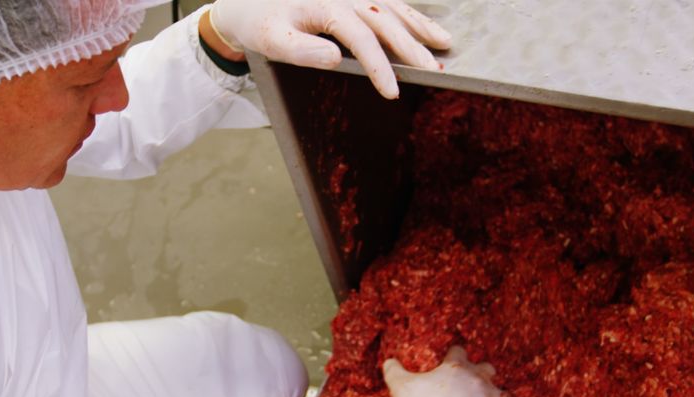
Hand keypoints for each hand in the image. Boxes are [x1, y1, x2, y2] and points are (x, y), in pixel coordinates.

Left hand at [208, 0, 451, 98]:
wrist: (249, 0)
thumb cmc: (260, 22)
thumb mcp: (272, 39)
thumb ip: (302, 49)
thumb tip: (335, 59)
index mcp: (327, 6)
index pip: (362, 38)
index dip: (380, 66)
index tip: (393, 91)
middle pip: (386, 20)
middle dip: (413, 46)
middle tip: (435, 69)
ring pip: (393, 6)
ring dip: (419, 25)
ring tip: (445, 43)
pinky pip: (389, 1)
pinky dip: (410, 13)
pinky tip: (424, 25)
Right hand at [384, 347, 516, 396]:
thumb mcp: (400, 383)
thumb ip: (394, 369)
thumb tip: (388, 361)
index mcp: (456, 368)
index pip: (460, 352)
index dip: (455, 357)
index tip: (452, 362)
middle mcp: (477, 381)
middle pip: (488, 370)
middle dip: (482, 375)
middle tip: (474, 384)